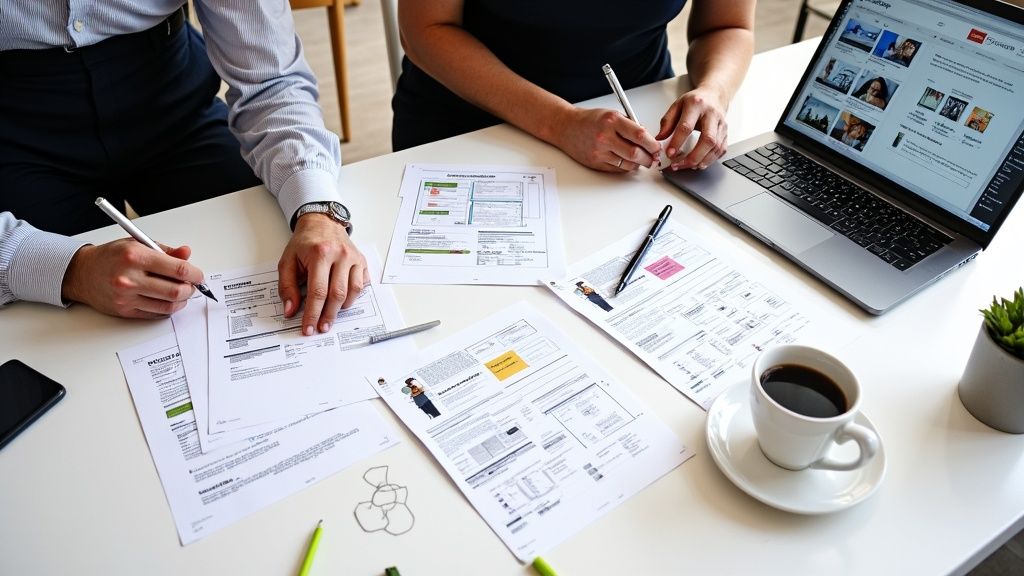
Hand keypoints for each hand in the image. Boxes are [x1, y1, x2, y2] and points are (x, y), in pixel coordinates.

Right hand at [61, 239, 200, 318]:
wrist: (82, 273)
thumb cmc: (111, 256)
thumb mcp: (137, 244)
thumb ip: (165, 251)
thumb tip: (187, 254)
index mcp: (135, 256)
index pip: (177, 269)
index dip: (194, 274)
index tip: (198, 275)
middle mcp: (130, 278)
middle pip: (175, 290)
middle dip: (190, 289)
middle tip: (191, 285)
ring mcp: (126, 297)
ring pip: (168, 305)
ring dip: (181, 300)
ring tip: (181, 292)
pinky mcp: (125, 311)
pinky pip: (156, 313)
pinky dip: (167, 308)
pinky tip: (167, 300)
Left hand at [278, 213, 368, 335]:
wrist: (322, 222)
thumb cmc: (304, 243)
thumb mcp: (287, 261)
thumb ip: (287, 286)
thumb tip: (290, 310)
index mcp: (319, 254)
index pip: (317, 292)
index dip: (313, 313)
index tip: (309, 328)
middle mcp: (340, 255)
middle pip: (337, 294)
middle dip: (328, 315)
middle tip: (321, 327)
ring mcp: (353, 258)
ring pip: (353, 291)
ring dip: (341, 307)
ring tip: (331, 314)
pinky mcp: (362, 260)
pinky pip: (362, 284)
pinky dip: (354, 296)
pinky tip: (343, 300)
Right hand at [552, 107, 660, 171]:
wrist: (566, 127)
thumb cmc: (589, 120)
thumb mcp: (612, 114)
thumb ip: (630, 125)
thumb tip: (647, 138)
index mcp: (612, 121)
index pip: (639, 135)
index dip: (652, 144)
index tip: (657, 147)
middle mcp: (605, 136)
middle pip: (635, 153)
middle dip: (648, 158)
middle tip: (653, 158)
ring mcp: (599, 151)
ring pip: (628, 164)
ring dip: (638, 164)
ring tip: (641, 160)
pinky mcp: (595, 163)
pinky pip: (617, 169)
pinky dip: (626, 167)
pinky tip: (628, 162)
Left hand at [657, 84, 729, 169]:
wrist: (714, 95)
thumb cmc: (694, 101)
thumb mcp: (677, 106)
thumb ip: (667, 122)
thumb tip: (660, 139)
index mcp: (696, 105)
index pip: (687, 126)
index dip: (677, 142)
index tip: (669, 154)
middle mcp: (712, 114)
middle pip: (708, 139)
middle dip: (693, 157)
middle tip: (679, 165)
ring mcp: (721, 124)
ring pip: (716, 147)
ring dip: (702, 161)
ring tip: (688, 166)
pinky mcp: (726, 133)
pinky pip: (721, 150)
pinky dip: (711, 159)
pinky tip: (700, 163)